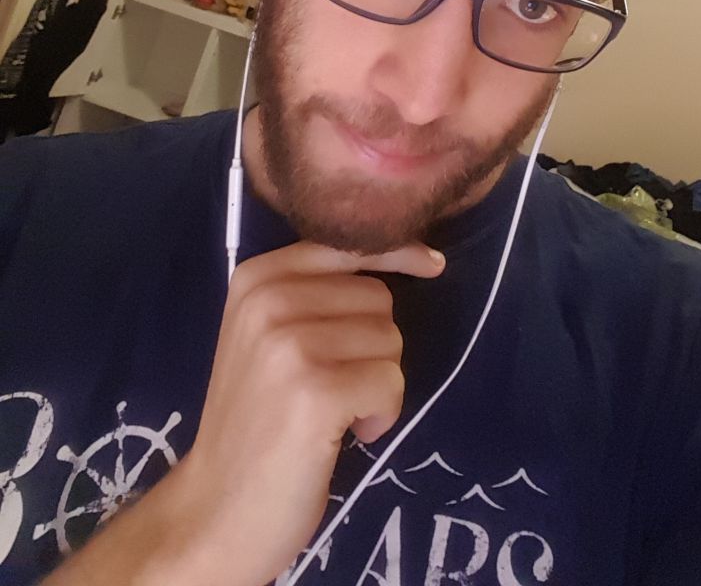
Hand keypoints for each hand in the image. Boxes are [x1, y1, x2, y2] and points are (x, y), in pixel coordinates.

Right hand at [43, 240, 444, 585]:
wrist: (216, 508)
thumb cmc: (257, 419)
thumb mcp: (270, 334)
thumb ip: (320, 290)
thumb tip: (417, 254)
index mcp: (257, 278)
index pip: (348, 244)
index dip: (397, 253)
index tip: (432, 265)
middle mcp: (269, 300)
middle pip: (378, 297)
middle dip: (374, 345)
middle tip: (335, 385)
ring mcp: (289, 345)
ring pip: (390, 340)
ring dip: (379, 382)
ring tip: (334, 412)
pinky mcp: (314, 392)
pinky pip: (391, 382)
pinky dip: (382, 413)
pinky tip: (346, 434)